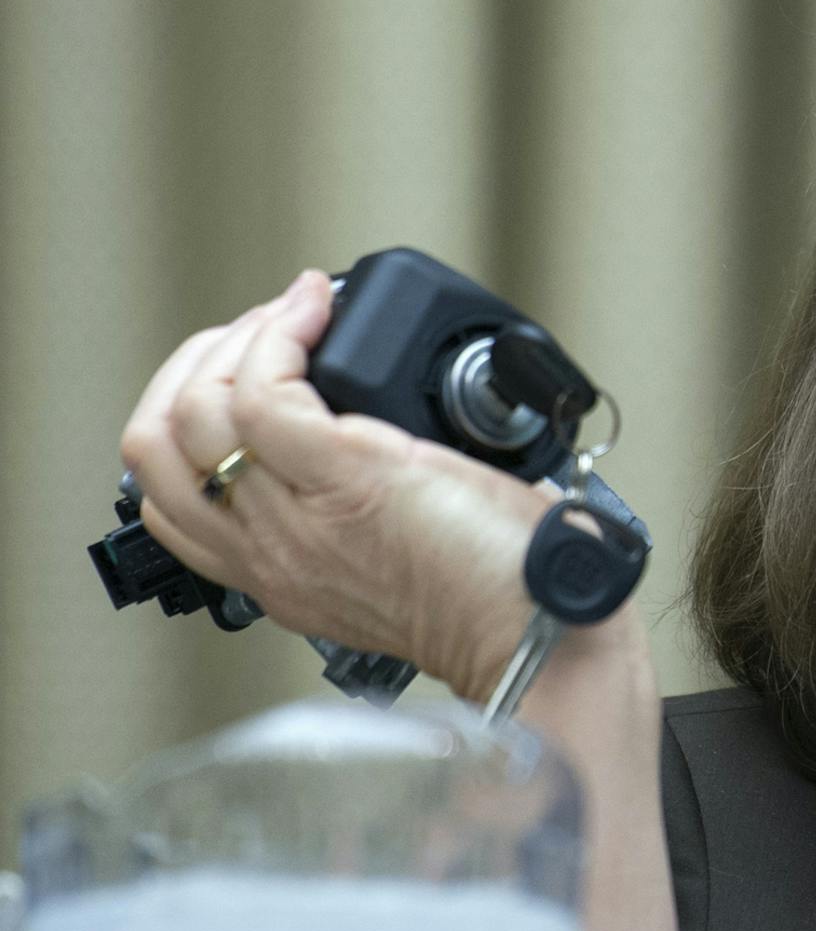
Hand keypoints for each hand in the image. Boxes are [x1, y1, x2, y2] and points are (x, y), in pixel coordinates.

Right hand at [118, 270, 548, 698]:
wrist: (545, 625)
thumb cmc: (510, 593)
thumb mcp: (407, 563)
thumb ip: (376, 520)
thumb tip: (405, 448)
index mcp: (282, 574)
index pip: (172, 500)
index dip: (187, 419)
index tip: (246, 373)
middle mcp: (271, 550)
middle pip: (155, 451)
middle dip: (189, 370)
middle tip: (259, 333)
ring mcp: (298, 515)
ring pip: (192, 413)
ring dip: (234, 341)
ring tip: (291, 313)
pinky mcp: (347, 474)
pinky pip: (264, 391)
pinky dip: (280, 333)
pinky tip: (316, 306)